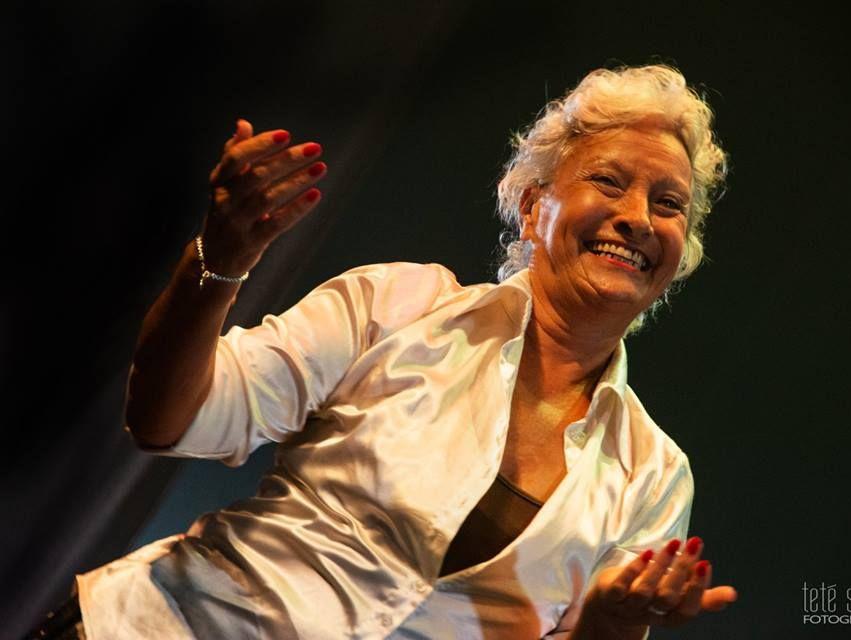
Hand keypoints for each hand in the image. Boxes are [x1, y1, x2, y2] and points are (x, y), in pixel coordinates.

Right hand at [202, 118, 326, 274]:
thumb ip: (234, 154)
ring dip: (297, 181)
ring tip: (320, 168)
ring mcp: (239, 222)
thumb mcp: (224, 184)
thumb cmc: (226, 213)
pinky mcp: (253, 241)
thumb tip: (243, 124)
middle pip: (257, 176)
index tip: (285, 135)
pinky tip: (315, 195)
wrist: (215, 258)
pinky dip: (297, 208)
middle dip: (287, 159)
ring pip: (269, 198)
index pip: (236, 158)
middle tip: (314, 148)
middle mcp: (226, 201)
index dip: (260, 144)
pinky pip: (277, 223)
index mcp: (220, 182)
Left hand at [576, 537, 737, 635]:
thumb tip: (732, 594)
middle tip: (694, 544)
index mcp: (669, 617)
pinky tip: (647, 552)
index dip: (697, 590)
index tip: (705, 564)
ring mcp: (628, 606)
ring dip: (660, 566)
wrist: (610, 606)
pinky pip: (621, 586)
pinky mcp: (610, 595)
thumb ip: (702, 596)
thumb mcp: (677, 598)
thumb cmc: (651, 597)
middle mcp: (649, 614)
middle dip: (682, 571)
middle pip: (667, 598)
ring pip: (644, 591)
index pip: (686, 610)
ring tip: (674, 543)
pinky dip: (634, 570)